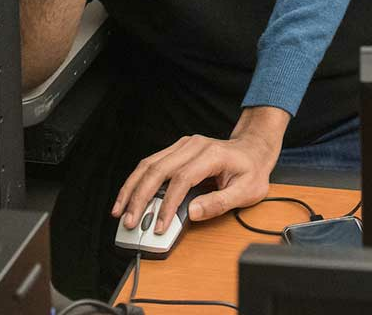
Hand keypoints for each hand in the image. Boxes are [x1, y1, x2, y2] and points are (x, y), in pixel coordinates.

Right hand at [111, 106, 288, 234]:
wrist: (252, 149)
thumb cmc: (251, 170)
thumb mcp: (247, 191)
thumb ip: (220, 202)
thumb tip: (193, 212)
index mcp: (211, 154)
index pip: (182, 179)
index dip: (168, 204)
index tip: (160, 225)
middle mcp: (193, 146)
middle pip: (157, 170)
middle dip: (140, 198)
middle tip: (129, 221)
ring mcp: (182, 146)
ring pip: (148, 165)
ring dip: (131, 189)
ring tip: (120, 211)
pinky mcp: (176, 151)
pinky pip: (150, 164)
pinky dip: (137, 181)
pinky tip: (128, 197)